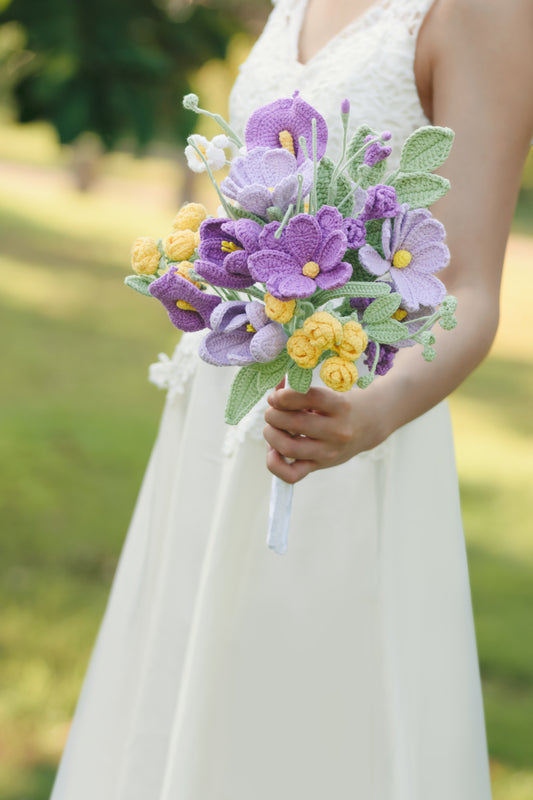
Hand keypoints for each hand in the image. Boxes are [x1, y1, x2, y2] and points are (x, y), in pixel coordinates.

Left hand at [263, 385, 388, 483]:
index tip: (275, 397)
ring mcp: (328, 452)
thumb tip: (273, 396)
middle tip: (273, 412)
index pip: (308, 397)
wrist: (368, 424)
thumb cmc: (341, 405)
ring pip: (288, 447)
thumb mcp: (329, 391)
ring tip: (273, 428)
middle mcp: (337, 431)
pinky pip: (291, 474)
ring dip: (271, 435)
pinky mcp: (319, 466)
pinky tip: (274, 451)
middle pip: (294, 423)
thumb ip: (300, 389)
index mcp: (340, 406)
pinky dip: (275, 464)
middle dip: (273, 415)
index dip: (284, 396)